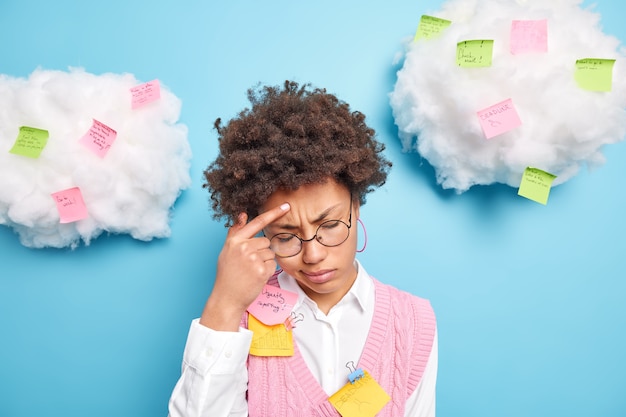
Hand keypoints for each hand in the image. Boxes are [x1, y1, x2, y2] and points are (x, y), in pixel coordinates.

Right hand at [199, 203, 290, 330]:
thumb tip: (243, 214)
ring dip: (264, 262)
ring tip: (250, 271)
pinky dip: (267, 271)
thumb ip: (235, 232)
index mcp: (235, 240)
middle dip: (261, 251)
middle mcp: (244, 247)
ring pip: (270, 253)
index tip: (286, 206)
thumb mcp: (227, 251)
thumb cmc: (227, 275)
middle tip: (248, 264)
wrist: (227, 298)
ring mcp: (253, 259)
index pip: (257, 222)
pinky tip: (255, 277)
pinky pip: (272, 264)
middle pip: (266, 241)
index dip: (273, 213)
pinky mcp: (261, 270)